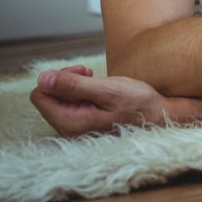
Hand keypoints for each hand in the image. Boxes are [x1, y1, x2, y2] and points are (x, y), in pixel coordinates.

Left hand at [29, 66, 168, 136]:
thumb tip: (43, 79)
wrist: (160, 117)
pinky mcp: (83, 125)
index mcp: (70, 122)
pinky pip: (69, 105)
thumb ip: (73, 85)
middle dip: (66, 81)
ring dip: (75, 86)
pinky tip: (98, 92)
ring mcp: (75, 128)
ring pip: (58, 100)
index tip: (83, 73)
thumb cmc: (139, 104)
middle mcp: (68, 129)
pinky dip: (81, 94)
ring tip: (97, 82)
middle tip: (91, 75)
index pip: (40, 94)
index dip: (58, 77)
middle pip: (47, 97)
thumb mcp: (107, 89)